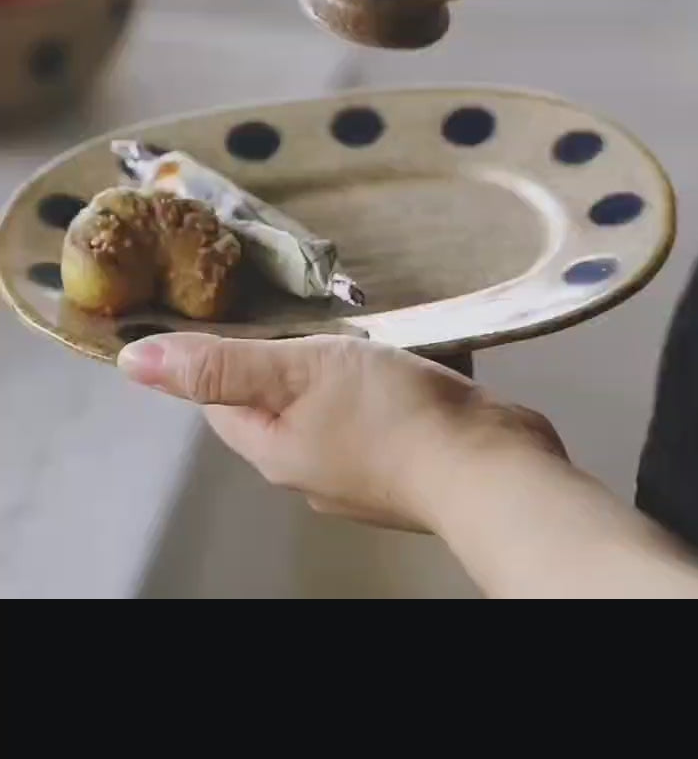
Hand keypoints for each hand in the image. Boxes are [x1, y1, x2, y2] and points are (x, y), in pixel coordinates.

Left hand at [117, 332, 563, 531]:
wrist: (491, 469)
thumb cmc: (390, 417)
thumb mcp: (298, 372)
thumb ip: (220, 363)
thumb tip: (131, 361)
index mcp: (271, 448)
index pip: (217, 396)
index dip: (220, 349)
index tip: (237, 301)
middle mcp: (308, 467)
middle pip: (274, 398)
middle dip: (286, 352)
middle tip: (304, 303)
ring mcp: (360, 469)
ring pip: (329, 403)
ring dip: (338, 365)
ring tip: (360, 322)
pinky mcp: (407, 460)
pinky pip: (378, 411)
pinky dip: (383, 380)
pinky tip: (404, 354)